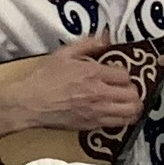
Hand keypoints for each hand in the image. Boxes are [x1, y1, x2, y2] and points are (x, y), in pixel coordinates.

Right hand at [0, 33, 146, 138]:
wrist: (30, 103)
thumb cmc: (44, 78)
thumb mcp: (64, 54)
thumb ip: (88, 44)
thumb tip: (105, 38)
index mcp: (94, 74)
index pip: (125, 76)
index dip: (124, 74)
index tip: (117, 74)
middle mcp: (100, 94)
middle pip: (133, 96)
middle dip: (133, 91)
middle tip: (126, 88)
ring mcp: (97, 112)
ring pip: (130, 113)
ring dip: (132, 107)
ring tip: (126, 102)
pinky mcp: (92, 126)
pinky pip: (117, 124)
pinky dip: (121, 119)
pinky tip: (114, 113)